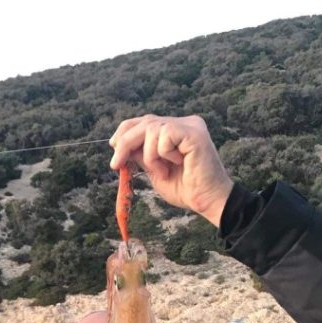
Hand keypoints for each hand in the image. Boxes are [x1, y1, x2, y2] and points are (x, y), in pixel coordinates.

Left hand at [109, 115, 232, 226]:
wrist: (207, 202)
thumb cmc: (185, 189)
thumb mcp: (155, 170)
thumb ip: (141, 155)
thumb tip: (119, 144)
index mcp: (175, 129)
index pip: (144, 120)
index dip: (125, 132)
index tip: (114, 149)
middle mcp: (184, 123)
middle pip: (145, 122)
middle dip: (125, 143)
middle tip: (116, 164)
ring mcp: (190, 125)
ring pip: (152, 129)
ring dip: (150, 156)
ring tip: (163, 171)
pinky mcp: (195, 132)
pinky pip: (165, 136)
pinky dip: (163, 153)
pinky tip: (178, 164)